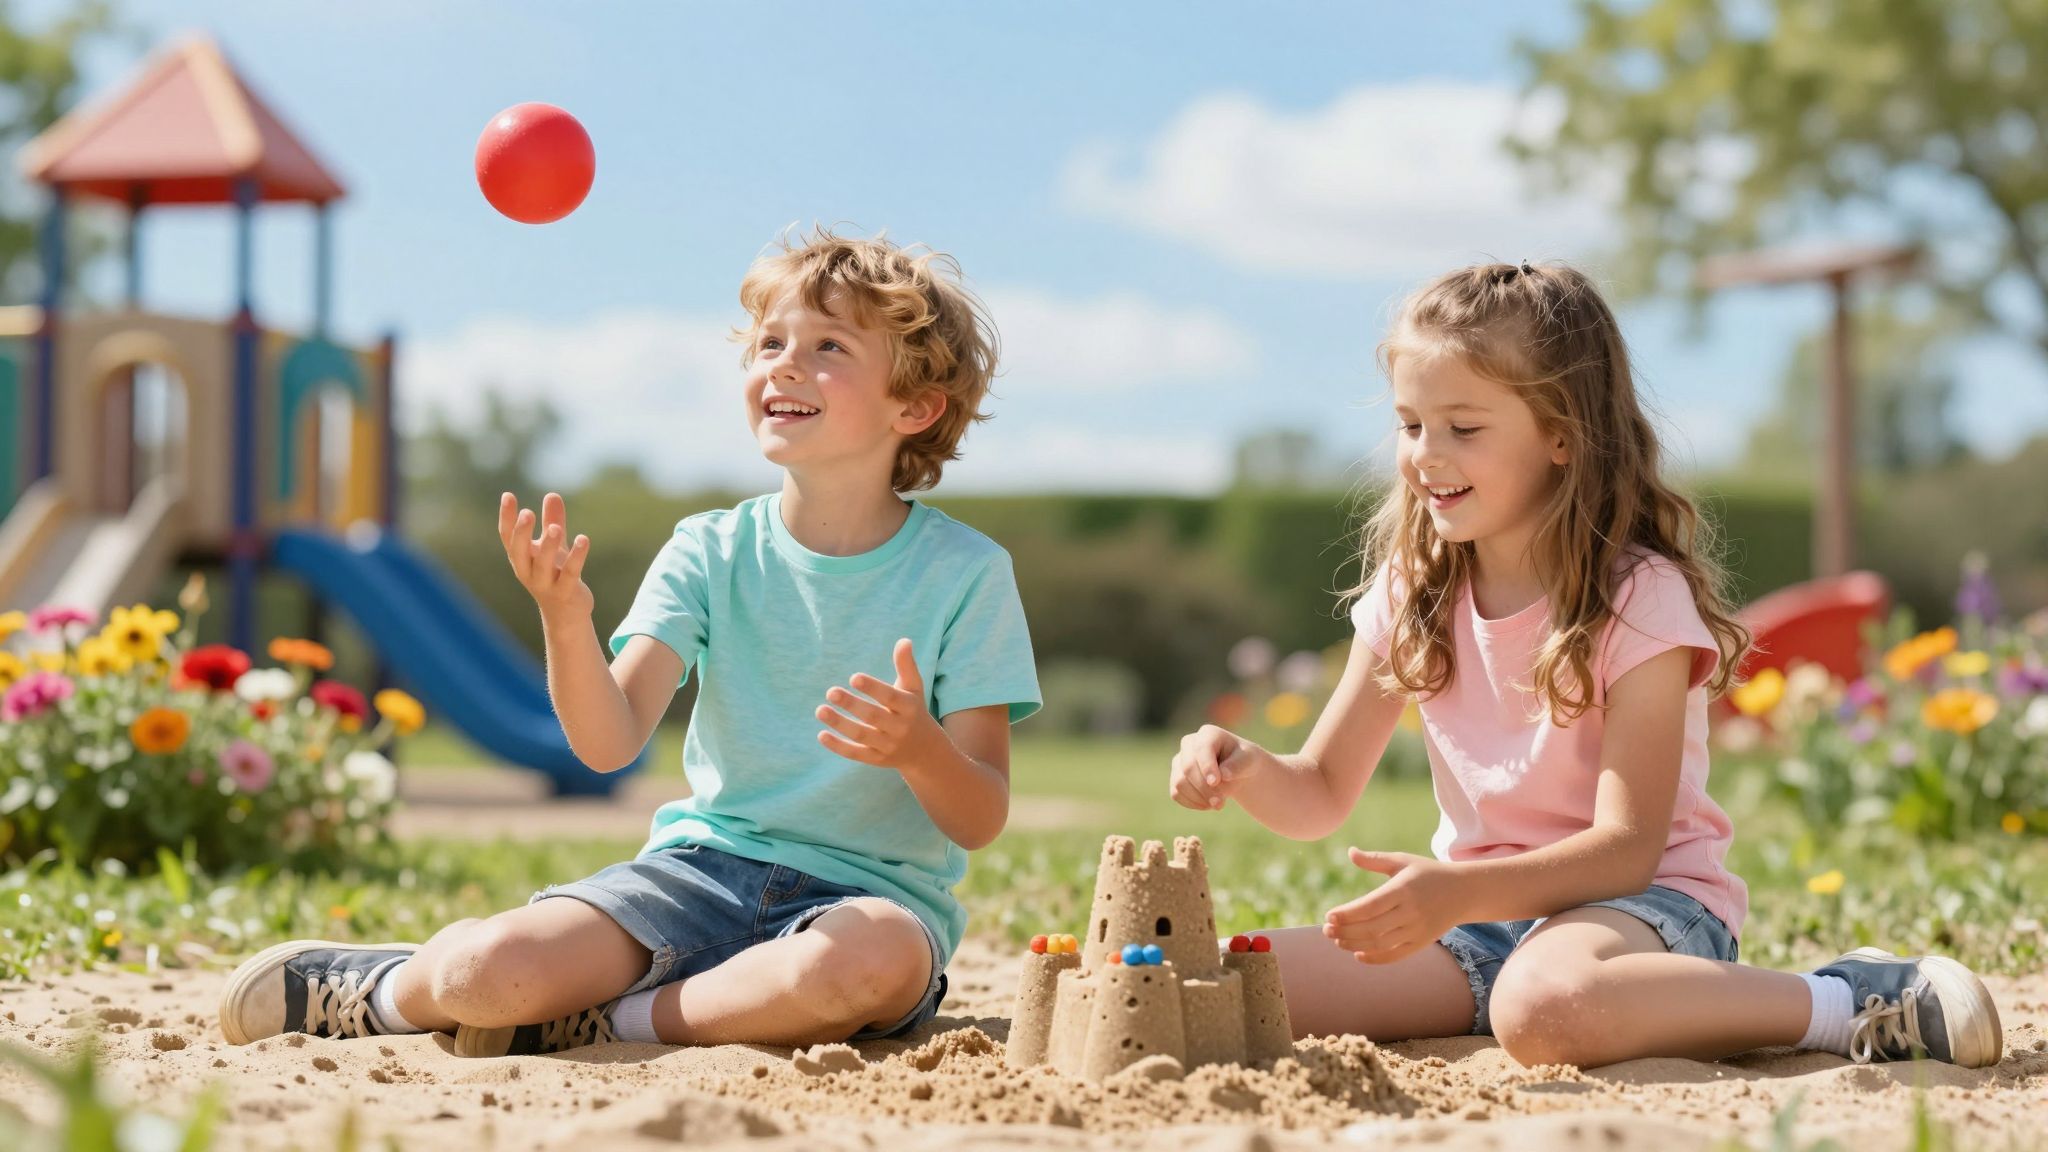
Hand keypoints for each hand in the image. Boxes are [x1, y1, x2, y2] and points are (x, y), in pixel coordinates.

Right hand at [498, 492, 592, 619]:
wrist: (566, 614)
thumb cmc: (555, 574)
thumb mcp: (553, 547)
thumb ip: (552, 521)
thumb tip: (552, 494)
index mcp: (521, 559)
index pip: (508, 537)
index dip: (506, 518)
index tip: (508, 495)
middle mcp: (528, 572)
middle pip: (519, 552)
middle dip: (522, 533)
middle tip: (527, 513)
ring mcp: (545, 584)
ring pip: (543, 565)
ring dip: (548, 546)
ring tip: (554, 528)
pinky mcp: (565, 592)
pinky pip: (570, 574)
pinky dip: (576, 557)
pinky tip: (583, 539)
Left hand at [817, 639, 950, 773]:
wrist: (925, 750)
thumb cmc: (913, 710)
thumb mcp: (914, 688)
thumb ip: (906, 665)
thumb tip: (904, 641)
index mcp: (908, 707)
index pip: (890, 697)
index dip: (872, 688)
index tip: (853, 677)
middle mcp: (899, 728)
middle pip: (873, 716)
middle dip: (852, 705)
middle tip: (831, 691)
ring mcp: (888, 746)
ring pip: (862, 736)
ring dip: (840, 724)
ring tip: (820, 710)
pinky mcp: (877, 759)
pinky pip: (856, 754)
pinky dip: (838, 746)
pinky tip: (821, 735)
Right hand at [1169, 724, 1263, 810]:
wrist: (1236, 772)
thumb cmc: (1243, 761)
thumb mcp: (1250, 760)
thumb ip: (1238, 765)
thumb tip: (1223, 774)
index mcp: (1208, 734)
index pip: (1202, 748)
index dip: (1207, 766)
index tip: (1215, 782)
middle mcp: (1189, 743)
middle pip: (1188, 768)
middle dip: (1204, 788)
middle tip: (1220, 803)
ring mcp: (1179, 760)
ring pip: (1180, 782)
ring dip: (1199, 798)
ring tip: (1218, 804)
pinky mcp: (1176, 777)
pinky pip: (1176, 793)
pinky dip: (1192, 803)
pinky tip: (1208, 805)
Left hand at [1322, 848, 1469, 964]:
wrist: (1464, 892)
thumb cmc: (1428, 873)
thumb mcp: (1403, 861)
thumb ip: (1375, 859)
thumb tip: (1350, 852)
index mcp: (1403, 889)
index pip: (1371, 906)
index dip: (1348, 914)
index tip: (1329, 916)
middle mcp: (1411, 912)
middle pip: (1372, 928)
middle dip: (1346, 931)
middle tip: (1326, 930)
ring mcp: (1417, 930)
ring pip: (1381, 944)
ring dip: (1355, 945)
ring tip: (1337, 940)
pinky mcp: (1422, 943)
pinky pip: (1395, 955)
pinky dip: (1375, 958)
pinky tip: (1357, 954)